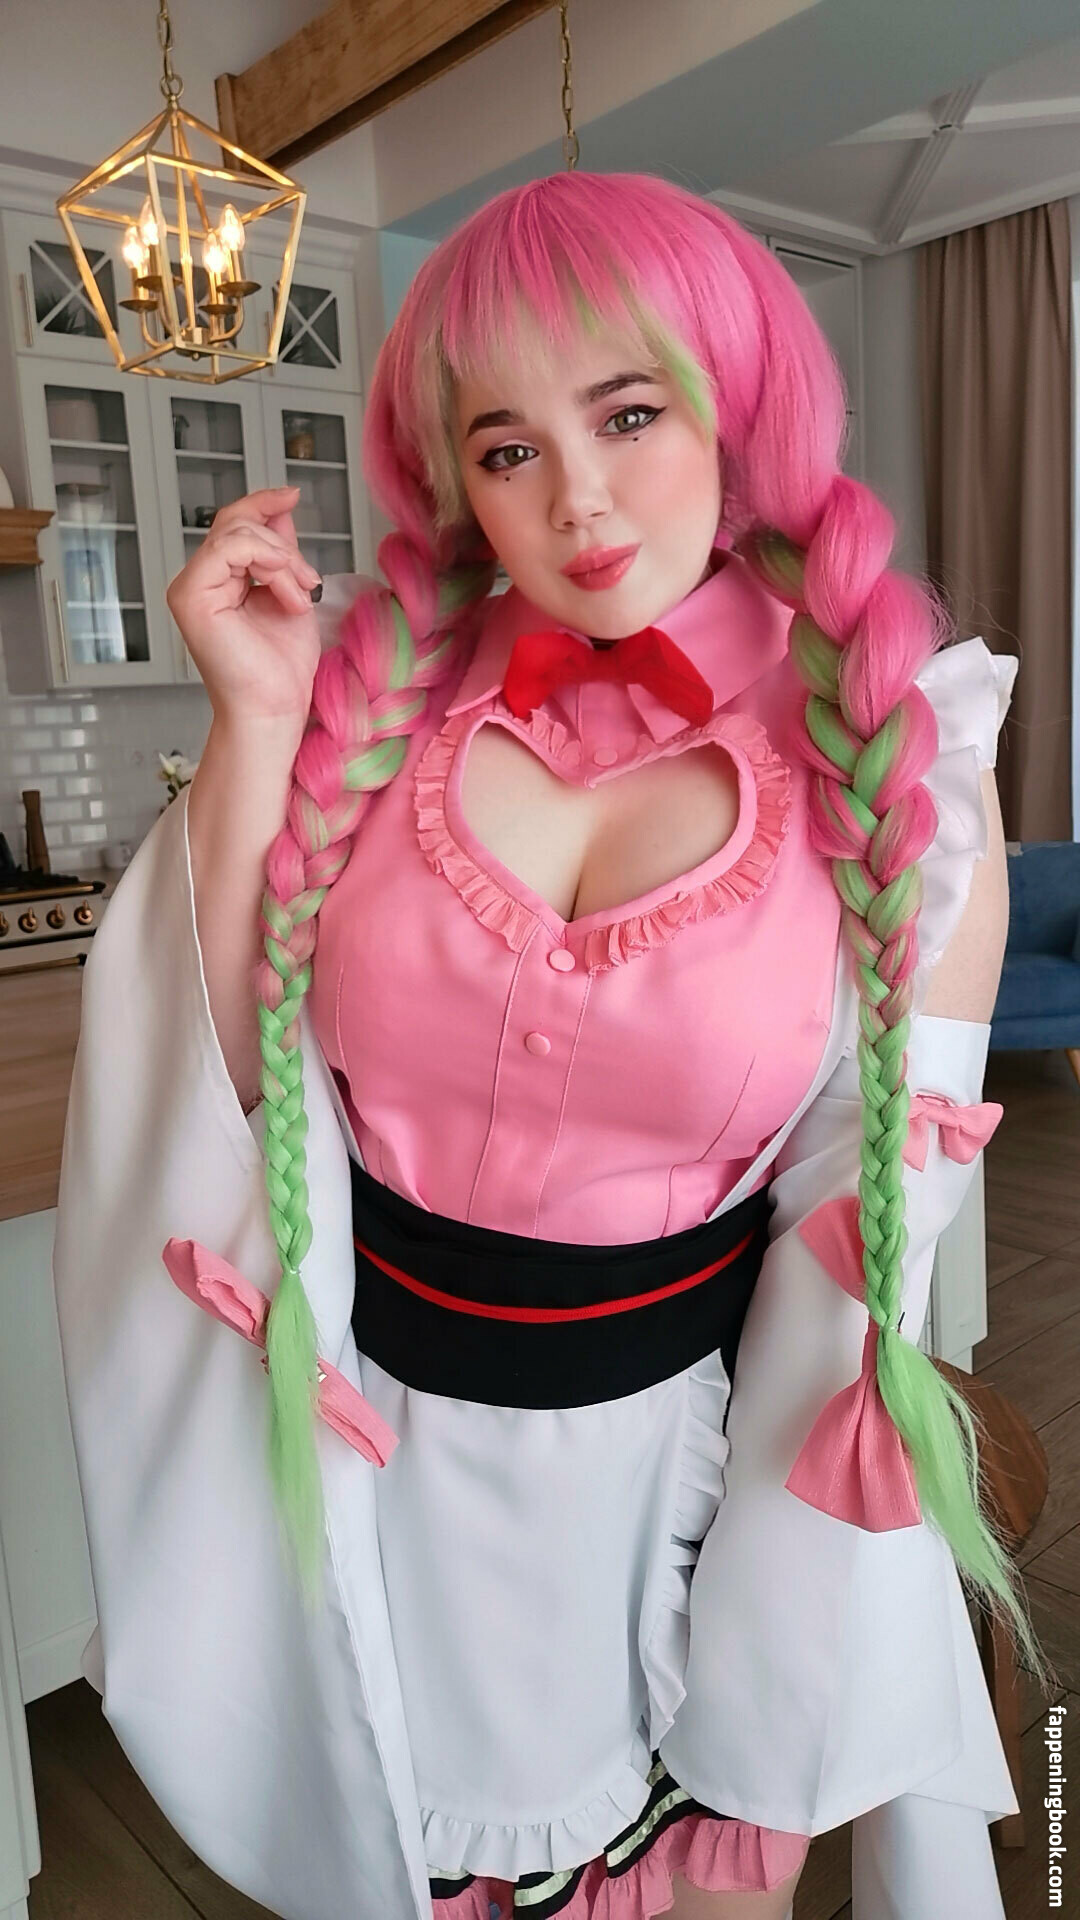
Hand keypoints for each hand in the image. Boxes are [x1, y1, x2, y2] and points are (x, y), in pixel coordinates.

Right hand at [165, 486, 322, 731]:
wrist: (275, 707)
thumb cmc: (281, 666)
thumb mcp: (290, 591)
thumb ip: (281, 551)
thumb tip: (281, 508)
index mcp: (218, 580)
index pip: (234, 525)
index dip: (262, 503)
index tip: (293, 493)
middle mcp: (198, 581)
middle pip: (235, 523)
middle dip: (283, 544)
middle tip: (310, 582)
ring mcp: (189, 588)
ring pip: (236, 533)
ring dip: (282, 560)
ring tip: (300, 596)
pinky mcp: (189, 596)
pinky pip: (227, 549)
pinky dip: (268, 563)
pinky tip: (288, 593)